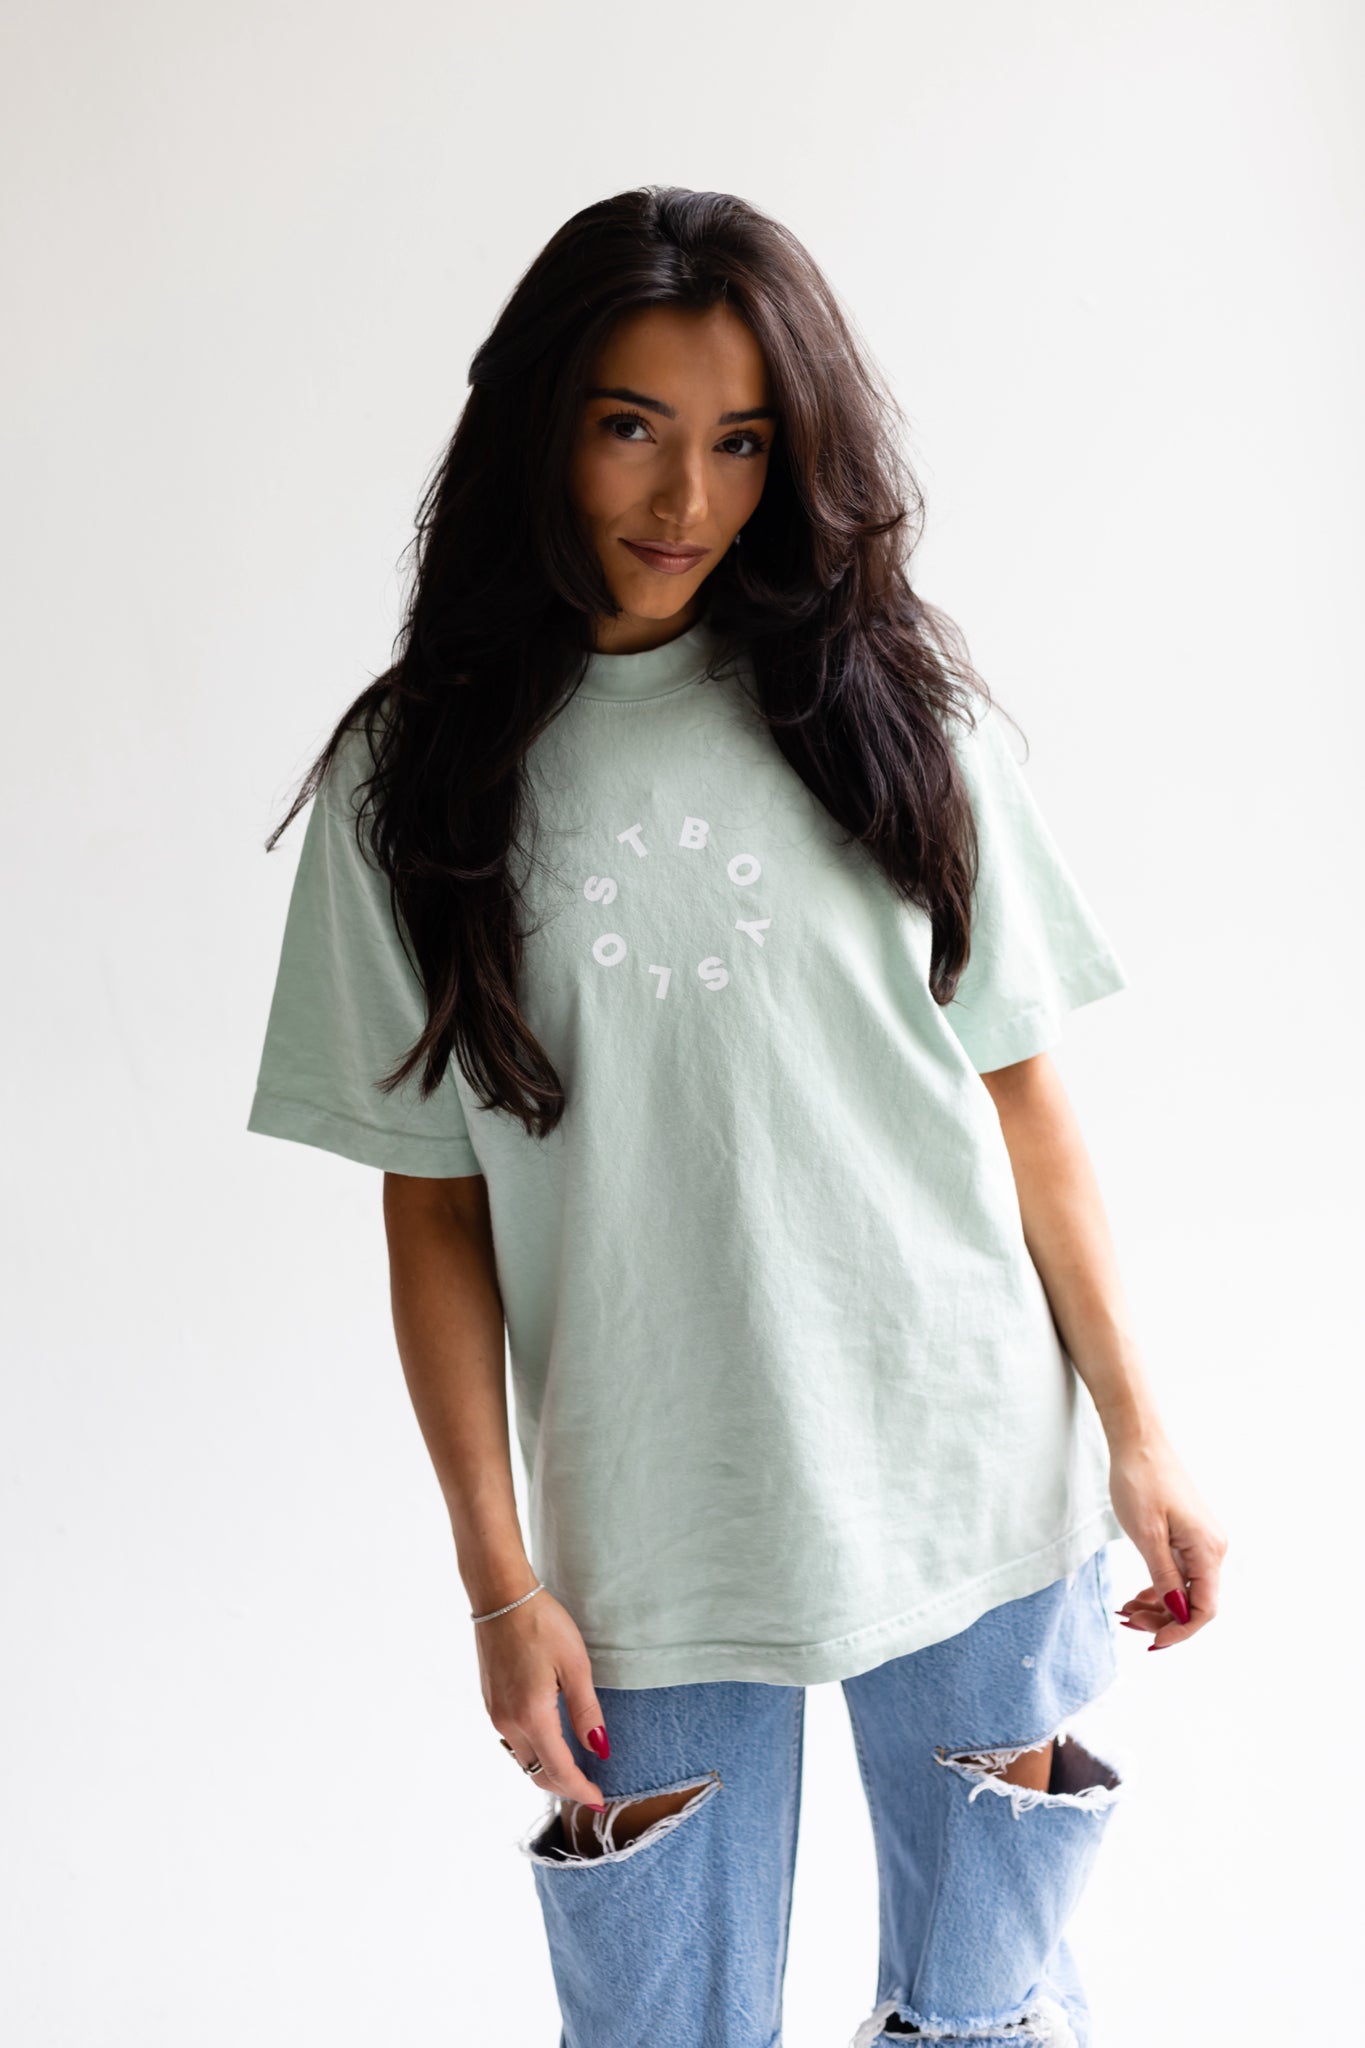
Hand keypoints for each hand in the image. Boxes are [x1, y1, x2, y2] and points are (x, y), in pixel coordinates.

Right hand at [475, 1586, 609, 1806]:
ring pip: (522, 1759)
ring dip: (547, 1771)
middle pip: (537, 1772)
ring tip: (574, 1771)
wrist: (501, 1596)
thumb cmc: (542, 1623)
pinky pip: (513, 1741)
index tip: (599, 1801)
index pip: (558, 1770)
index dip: (580, 1790)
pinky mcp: (490, 1701)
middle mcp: (507, 1722)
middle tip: (591, 1790)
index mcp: (531, 1715)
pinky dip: (533, 1752)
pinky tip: (550, 1743)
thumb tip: (600, 1749)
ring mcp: (495, 1713)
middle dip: (564, 1786)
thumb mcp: (575, 1665)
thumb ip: (586, 1711)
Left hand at [1106, 1425, 1228, 1650]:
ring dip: (1158, 1606)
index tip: (1150, 1642)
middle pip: (1195, 1603)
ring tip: (1124, 1611)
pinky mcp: (1188, 1535)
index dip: (1180, 1632)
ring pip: (1185, 1590)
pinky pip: (1178, 1573)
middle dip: (1163, 1620)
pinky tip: (1134, 1597)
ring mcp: (1201, 1541)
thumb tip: (1179, 1614)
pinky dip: (1158, 1588)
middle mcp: (1212, 1549)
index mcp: (1207, 1550)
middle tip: (1126, 1621)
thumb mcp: (1146, 1533)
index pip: (1205, 1609)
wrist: (1139, 1440)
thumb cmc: (1140, 1480)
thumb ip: (1164, 1576)